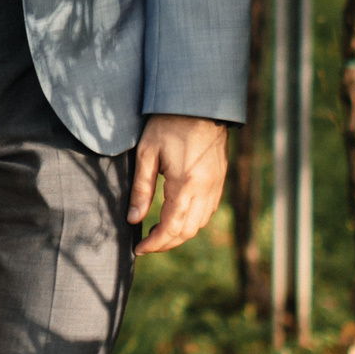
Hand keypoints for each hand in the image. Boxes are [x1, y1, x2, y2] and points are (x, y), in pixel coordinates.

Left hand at [129, 114, 229, 255]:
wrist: (198, 104)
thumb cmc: (168, 124)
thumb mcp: (147, 154)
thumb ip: (141, 189)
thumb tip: (134, 219)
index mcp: (186, 184)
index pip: (171, 227)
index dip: (155, 244)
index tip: (139, 250)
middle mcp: (205, 189)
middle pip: (188, 231)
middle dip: (167, 243)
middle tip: (147, 244)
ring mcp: (216, 185)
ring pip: (200, 224)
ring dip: (180, 234)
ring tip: (158, 232)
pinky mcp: (220, 180)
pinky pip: (208, 211)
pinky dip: (193, 222)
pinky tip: (177, 217)